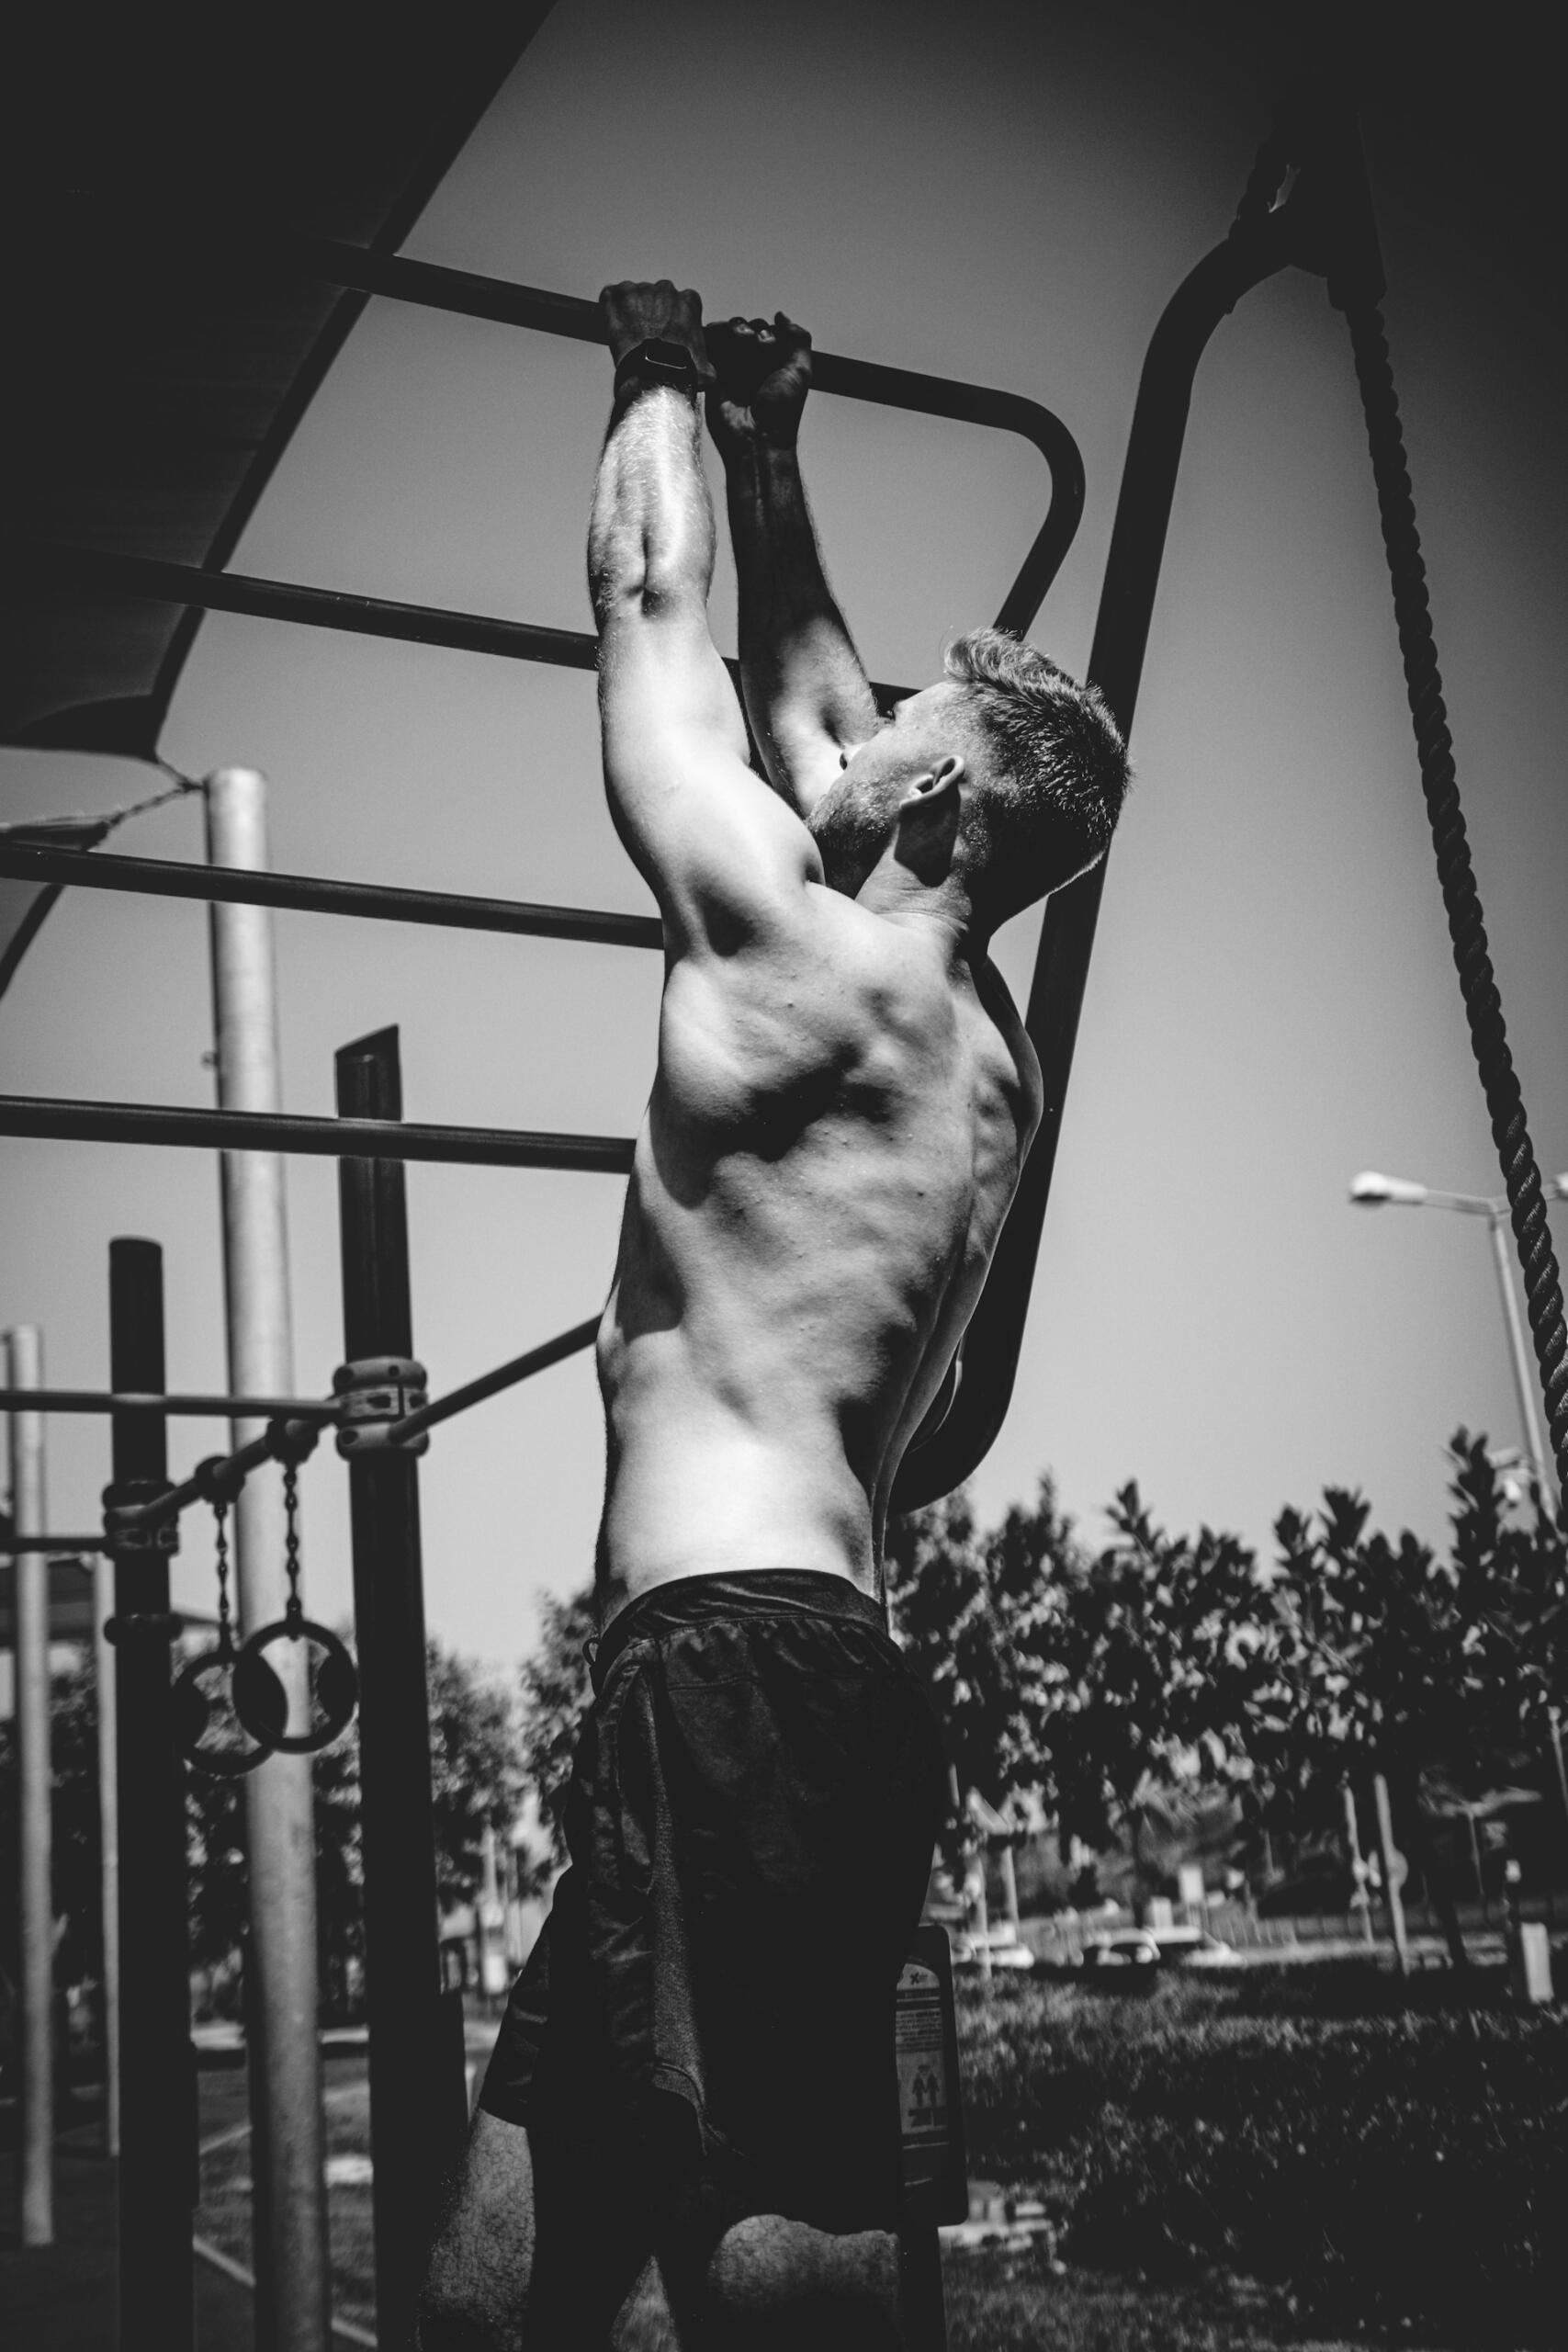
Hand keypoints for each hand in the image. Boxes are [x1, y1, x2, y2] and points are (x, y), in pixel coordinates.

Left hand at [598, 279, 712, 381]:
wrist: (655, 372)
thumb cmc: (679, 368)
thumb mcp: (704, 368)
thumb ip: (705, 362)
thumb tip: (708, 372)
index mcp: (688, 301)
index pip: (681, 302)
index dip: (673, 318)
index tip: (667, 332)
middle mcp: (665, 290)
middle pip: (656, 297)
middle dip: (652, 312)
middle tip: (647, 335)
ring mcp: (640, 291)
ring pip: (633, 295)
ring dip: (631, 310)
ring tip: (629, 333)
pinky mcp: (617, 297)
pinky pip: (610, 296)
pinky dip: (609, 306)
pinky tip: (613, 322)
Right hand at [705, 312, 811, 457]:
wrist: (756, 440)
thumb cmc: (781, 411)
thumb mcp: (800, 371)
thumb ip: (798, 338)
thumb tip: (781, 316)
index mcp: (774, 363)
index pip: (767, 330)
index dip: (767, 331)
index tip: (770, 348)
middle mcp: (753, 365)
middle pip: (745, 328)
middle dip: (748, 330)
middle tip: (753, 348)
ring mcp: (733, 370)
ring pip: (726, 333)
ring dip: (732, 330)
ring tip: (736, 343)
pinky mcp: (713, 376)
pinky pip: (709, 347)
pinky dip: (711, 336)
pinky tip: (715, 339)